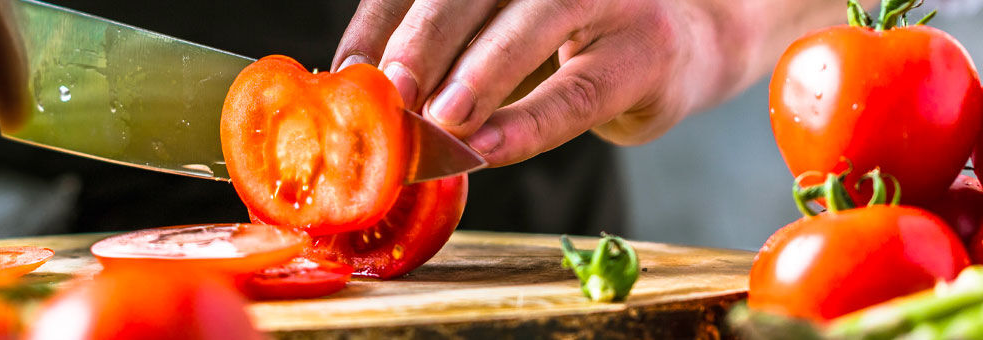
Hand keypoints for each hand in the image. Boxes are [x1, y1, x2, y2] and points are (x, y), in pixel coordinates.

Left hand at [333, 0, 839, 165]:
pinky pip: (577, 92)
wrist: (686, 45)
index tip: (345, 73)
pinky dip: (529, 122)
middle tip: (386, 92)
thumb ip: (442, 50)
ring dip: (476, 75)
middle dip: (421, 41)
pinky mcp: (643, 50)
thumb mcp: (499, 31)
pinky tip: (488, 147)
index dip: (379, 22)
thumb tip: (360, 94)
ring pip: (530, 24)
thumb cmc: (570, 40)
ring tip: (437, 120)